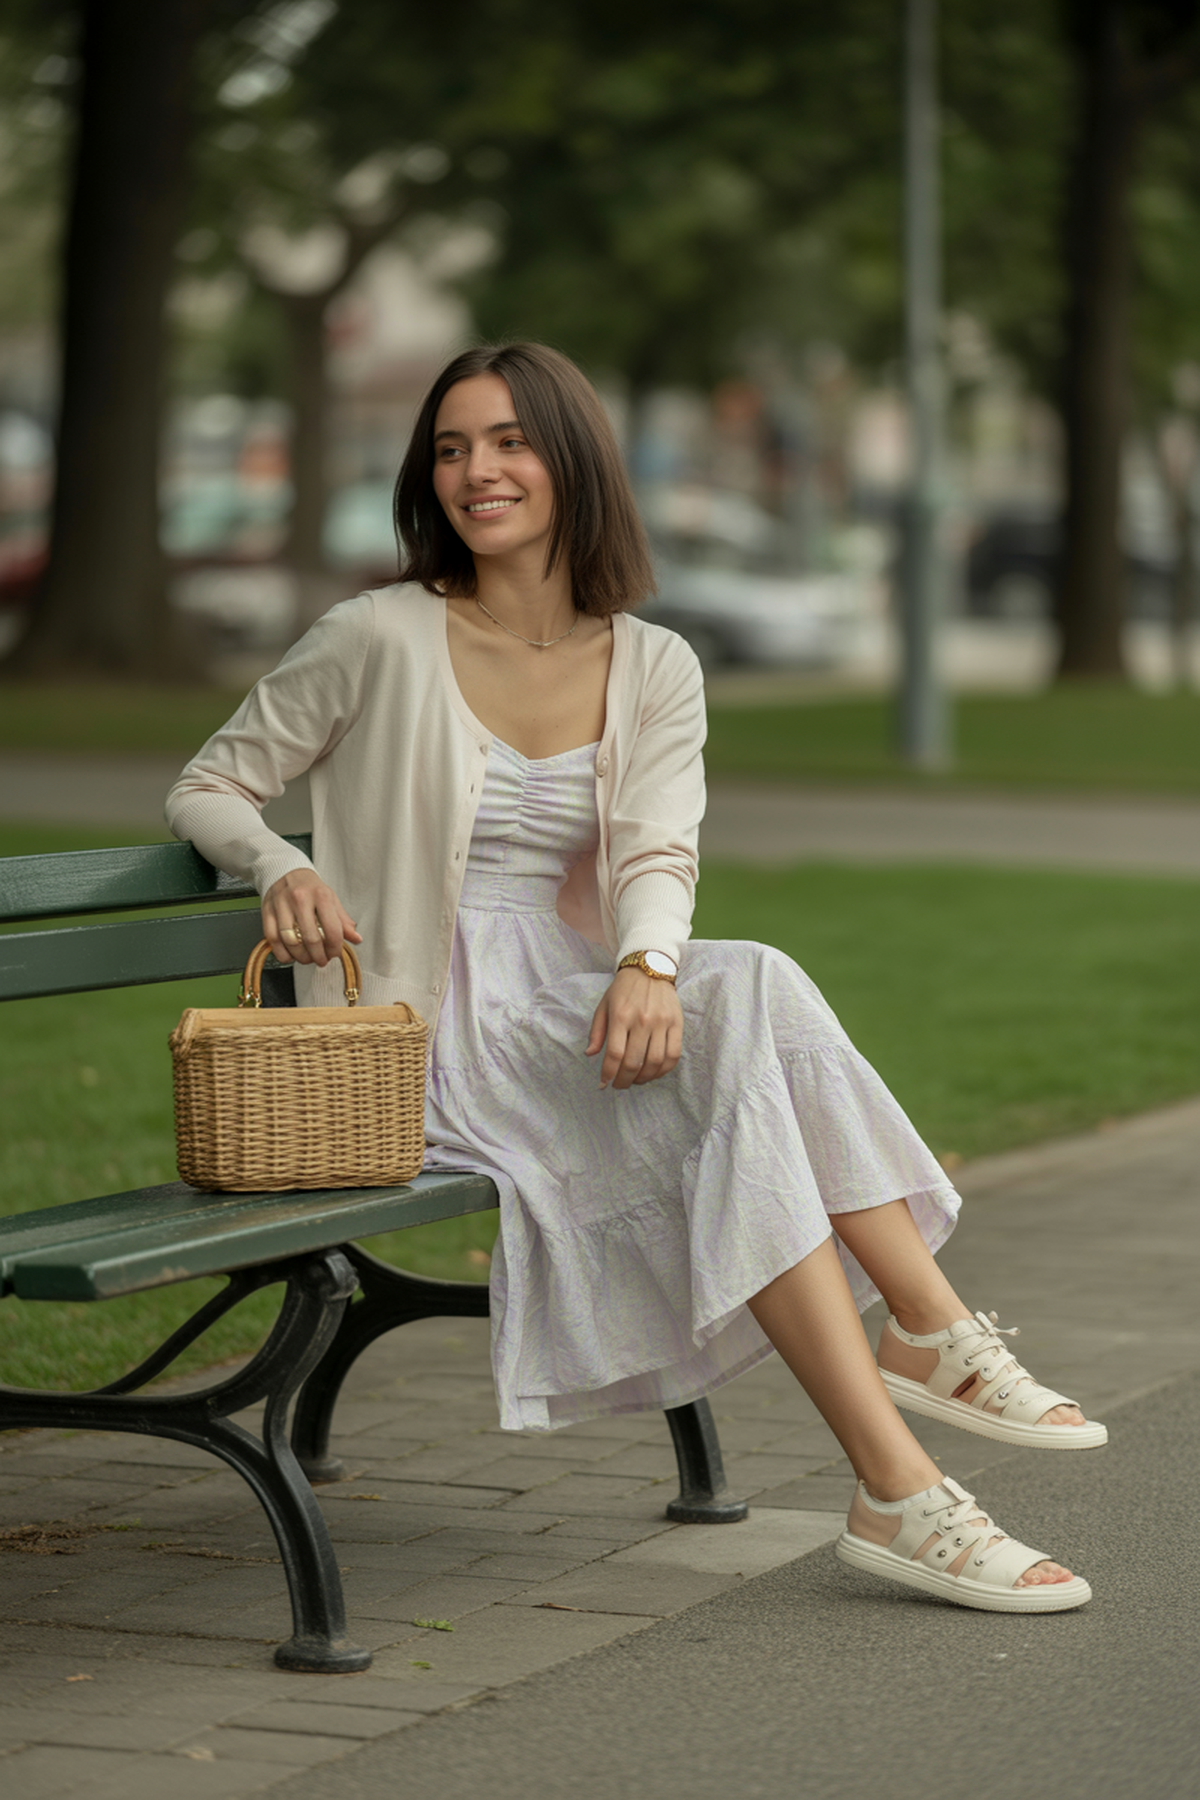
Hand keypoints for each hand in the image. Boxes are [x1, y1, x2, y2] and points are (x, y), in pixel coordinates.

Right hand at [262, 869, 362, 968]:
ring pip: (291, 942)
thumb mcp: (331, 899)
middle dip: (319, 956)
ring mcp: (281, 905)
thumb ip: (343, 921)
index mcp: (321, 895)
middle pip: (311, 939)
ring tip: (308, 959)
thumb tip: (356, 939)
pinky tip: (291, 955)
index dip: (335, 948)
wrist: (286, 871)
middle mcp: (300, 899)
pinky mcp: (267, 911)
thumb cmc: (310, 888)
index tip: (334, 954)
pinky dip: (283, 954)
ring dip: (301, 957)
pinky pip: (273, 940)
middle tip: (321, 960)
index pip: (332, 929)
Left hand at [586, 966, 682, 1089]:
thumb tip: (590, 1054)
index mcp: (621, 1016)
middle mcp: (642, 1020)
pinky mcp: (677, 1024)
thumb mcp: (604, 1005)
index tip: (604, 1083)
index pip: (615, 1054)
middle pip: (634, 1062)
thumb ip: (596, 1031)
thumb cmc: (624, 989)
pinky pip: (673, 1055)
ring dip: (644, 1078)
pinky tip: (654, 1073)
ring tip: (636, 1080)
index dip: (608, 1074)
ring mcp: (662, 1023)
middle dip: (624, 1080)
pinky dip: (663, 1070)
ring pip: (654, 1062)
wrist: (650, 967)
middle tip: (619, 1085)